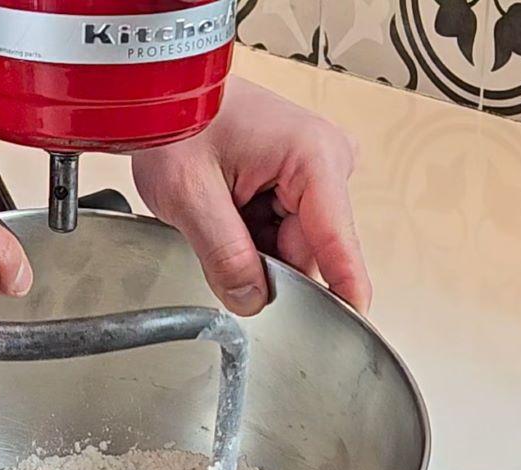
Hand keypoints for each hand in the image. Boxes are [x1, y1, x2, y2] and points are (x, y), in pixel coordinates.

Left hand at [131, 78, 368, 314]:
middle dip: (266, 263)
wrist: (164, 93)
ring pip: (291, 244)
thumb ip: (224, 255)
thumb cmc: (179, 120)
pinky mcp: (297, 177)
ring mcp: (313, 168)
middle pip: (309, 249)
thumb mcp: (190, 195)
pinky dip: (250, 235)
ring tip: (217, 217)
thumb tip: (252, 301)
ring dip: (253, 247)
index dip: (345, 288)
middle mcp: (325, 160)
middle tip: (217, 242)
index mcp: (314, 157)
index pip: (338, 242)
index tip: (356, 326)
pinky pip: (281, 229)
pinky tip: (226, 214)